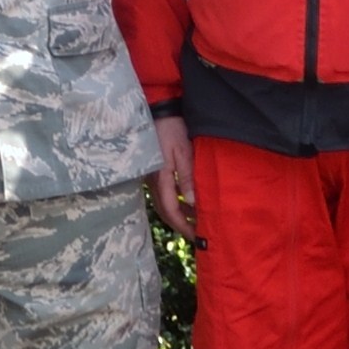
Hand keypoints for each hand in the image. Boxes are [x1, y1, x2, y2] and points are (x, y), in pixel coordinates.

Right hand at [154, 118, 197, 237]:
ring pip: (163, 205)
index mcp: (161, 178)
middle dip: (181, 225)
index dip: (183, 226)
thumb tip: (192, 202)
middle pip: (165, 212)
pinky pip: (163, 195)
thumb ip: (187, 177)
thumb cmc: (172, 129)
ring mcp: (151, 178)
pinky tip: (187, 203)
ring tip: (195, 221)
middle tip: (197, 234)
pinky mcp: (153, 173)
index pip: (171, 210)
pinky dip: (174, 204)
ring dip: (178, 215)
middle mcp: (153, 182)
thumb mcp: (183, 151)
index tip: (197, 236)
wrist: (158, 111)